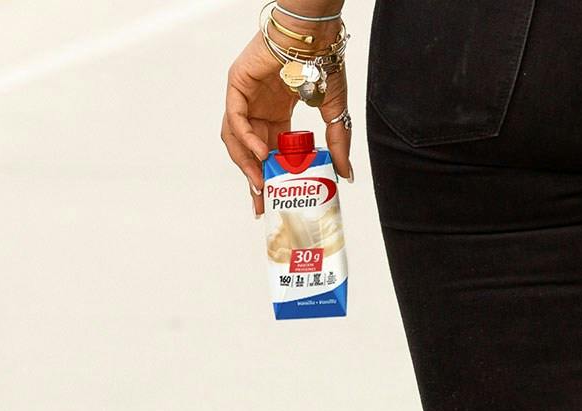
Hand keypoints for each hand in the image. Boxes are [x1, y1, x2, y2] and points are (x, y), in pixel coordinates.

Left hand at [221, 27, 354, 217]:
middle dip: (253, 178)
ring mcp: (245, 96)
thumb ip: (338, 144)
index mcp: (277, 114)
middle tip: (262, 202)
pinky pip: (235, 118)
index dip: (268, 176)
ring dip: (245, 163)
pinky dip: (245, 138)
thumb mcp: (334, 113)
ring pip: (236, 138)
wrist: (318, 36)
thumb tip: (346, 174)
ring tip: (260, 183)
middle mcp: (258, 108)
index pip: (267, 152)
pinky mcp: (237, 84)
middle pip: (248, 150)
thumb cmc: (325, 64)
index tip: (272, 200)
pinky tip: (259, 153)